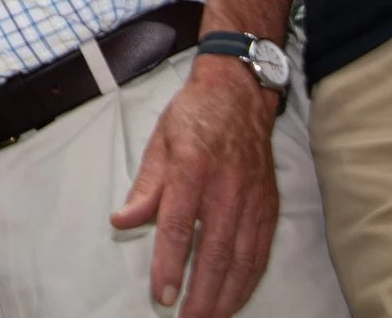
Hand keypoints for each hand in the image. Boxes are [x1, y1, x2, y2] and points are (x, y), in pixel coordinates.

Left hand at [110, 58, 281, 317]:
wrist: (240, 94)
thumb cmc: (193, 118)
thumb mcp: (158, 142)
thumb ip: (145, 188)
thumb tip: (121, 221)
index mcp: (192, 166)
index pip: (179, 225)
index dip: (170, 263)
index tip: (162, 295)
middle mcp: (227, 185)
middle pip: (215, 250)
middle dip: (202, 293)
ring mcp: (253, 197)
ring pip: (243, 257)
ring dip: (227, 296)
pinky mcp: (269, 206)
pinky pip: (261, 251)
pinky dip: (249, 281)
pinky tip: (235, 299)